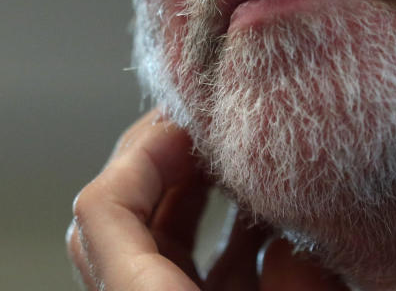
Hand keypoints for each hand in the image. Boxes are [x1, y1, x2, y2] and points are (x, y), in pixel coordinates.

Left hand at [67, 110, 345, 289]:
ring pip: (153, 240)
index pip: (101, 209)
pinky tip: (270, 219)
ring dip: (192, 192)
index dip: (141, 150)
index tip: (195, 120)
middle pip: (119, 217)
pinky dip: (219, 234)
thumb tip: (294, 229)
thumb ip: (293, 274)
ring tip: (242, 159)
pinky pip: (187, 268)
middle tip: (213, 122)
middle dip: (165, 157)